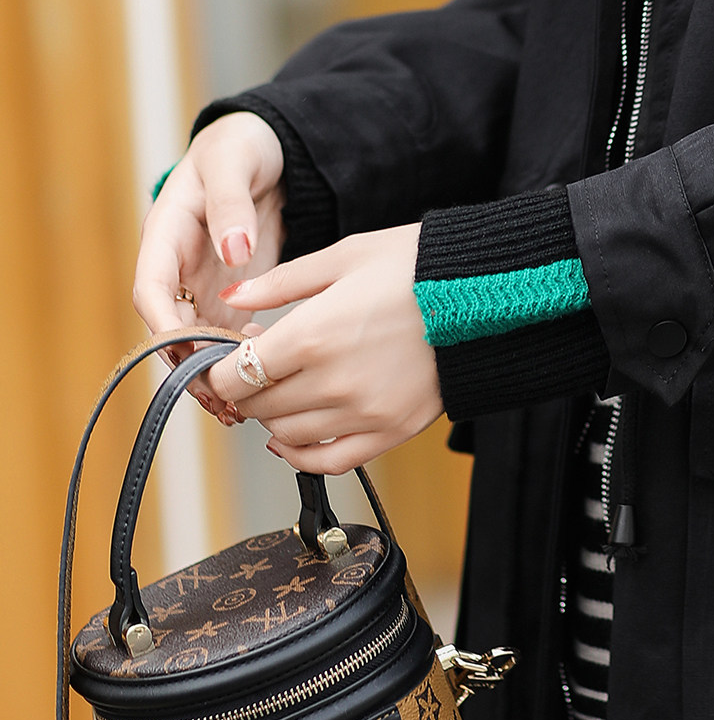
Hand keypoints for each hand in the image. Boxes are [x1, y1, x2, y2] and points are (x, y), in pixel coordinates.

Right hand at [134, 113, 285, 419]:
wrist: (264, 151)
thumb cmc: (240, 148)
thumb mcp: (233, 163)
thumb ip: (230, 204)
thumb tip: (234, 250)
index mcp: (165, 236)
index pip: (150, 291)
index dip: (165, 326)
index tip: (190, 352)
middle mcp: (177, 269)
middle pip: (170, 329)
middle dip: (189, 365)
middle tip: (221, 395)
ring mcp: (202, 286)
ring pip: (196, 343)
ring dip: (212, 375)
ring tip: (240, 407)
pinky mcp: (230, 297)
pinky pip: (225, 339)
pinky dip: (238, 362)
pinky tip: (263, 379)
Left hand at [206, 225, 441, 473]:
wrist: (487, 296)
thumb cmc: (417, 267)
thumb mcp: (344, 257)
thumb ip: (281, 283)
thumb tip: (232, 299)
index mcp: (312, 335)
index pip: (235, 373)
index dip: (219, 368)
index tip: (224, 357)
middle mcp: (332, 383)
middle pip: (257, 406)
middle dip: (244, 389)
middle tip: (254, 368)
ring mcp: (362, 413)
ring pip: (285, 435)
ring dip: (271, 416)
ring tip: (282, 390)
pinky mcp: (390, 432)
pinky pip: (328, 462)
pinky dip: (299, 457)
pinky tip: (289, 441)